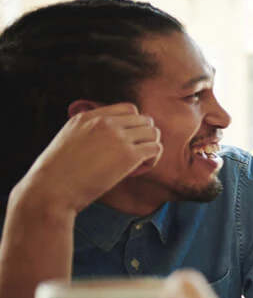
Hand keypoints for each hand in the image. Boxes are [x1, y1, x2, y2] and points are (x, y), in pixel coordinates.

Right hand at [16, 103, 161, 213]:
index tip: (127, 139)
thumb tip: (104, 140)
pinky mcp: (128, 155)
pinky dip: (152, 159)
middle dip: (144, 135)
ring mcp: (118, 137)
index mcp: (87, 116)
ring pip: (153, 132)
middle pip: (144, 119)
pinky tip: (139, 169)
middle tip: (136, 153)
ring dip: (150, 146)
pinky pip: (155, 149)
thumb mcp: (69, 139)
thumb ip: (88, 132)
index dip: (133, 124)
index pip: (127, 109)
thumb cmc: (57, 172)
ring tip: (138, 162)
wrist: (52, 188)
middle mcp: (104, 122)